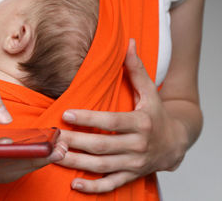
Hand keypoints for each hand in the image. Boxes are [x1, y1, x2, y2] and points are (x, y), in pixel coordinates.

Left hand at [57, 39, 188, 192]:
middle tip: (53, 138)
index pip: (111, 122)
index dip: (89, 119)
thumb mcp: (149, 91)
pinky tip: (74, 184)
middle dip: (76, 142)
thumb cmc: (156, 115)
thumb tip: (128, 43)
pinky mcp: (131, 175)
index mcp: (141, 123)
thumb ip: (136, 69)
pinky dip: (93, 188)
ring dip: (77, 164)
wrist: (176, 142)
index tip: (67, 114)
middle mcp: (138, 145)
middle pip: (103, 146)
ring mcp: (134, 163)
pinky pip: (111, 184)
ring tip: (55, 157)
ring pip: (102, 167)